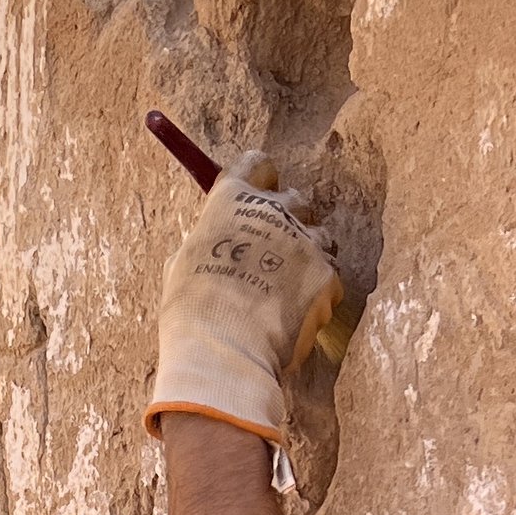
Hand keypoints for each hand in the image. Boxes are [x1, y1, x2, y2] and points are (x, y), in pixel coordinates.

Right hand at [144, 153, 340, 445]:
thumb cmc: (192, 312)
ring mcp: (305, 241)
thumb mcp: (184, 264)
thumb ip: (210, 242)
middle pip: (295, 200)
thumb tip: (216, 244)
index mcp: (231, 200)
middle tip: (275, 252)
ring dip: (308, 258)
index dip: (260, 178)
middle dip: (289, 222)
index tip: (260, 191)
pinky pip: (331, 279)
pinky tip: (296, 317)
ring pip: (320, 239)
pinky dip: (318, 295)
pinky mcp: (327, 275)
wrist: (225, 350)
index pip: (256, 164)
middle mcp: (273, 211)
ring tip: (286, 293)